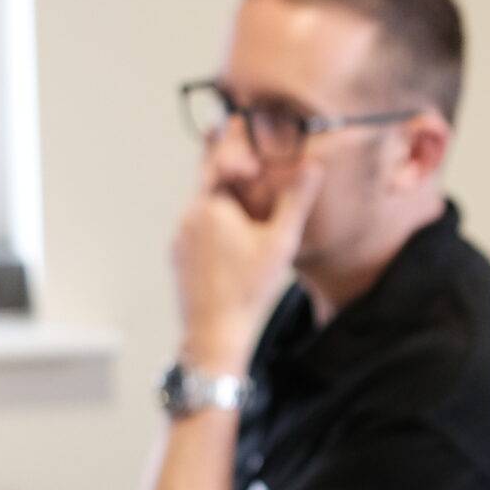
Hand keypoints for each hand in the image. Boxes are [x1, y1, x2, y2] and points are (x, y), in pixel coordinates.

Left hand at [171, 160, 323, 368]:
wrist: (215, 333)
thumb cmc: (249, 289)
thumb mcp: (281, 242)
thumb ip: (296, 200)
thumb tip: (313, 165)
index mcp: (211, 206)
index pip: (221, 162)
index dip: (239, 155)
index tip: (254, 157)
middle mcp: (188, 216)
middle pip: (209, 184)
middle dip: (230, 178)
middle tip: (251, 176)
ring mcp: (179, 238)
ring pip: (201, 209)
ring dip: (221, 205)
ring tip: (246, 212)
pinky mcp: (177, 258)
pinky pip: (194, 232)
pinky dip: (211, 229)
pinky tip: (231, 244)